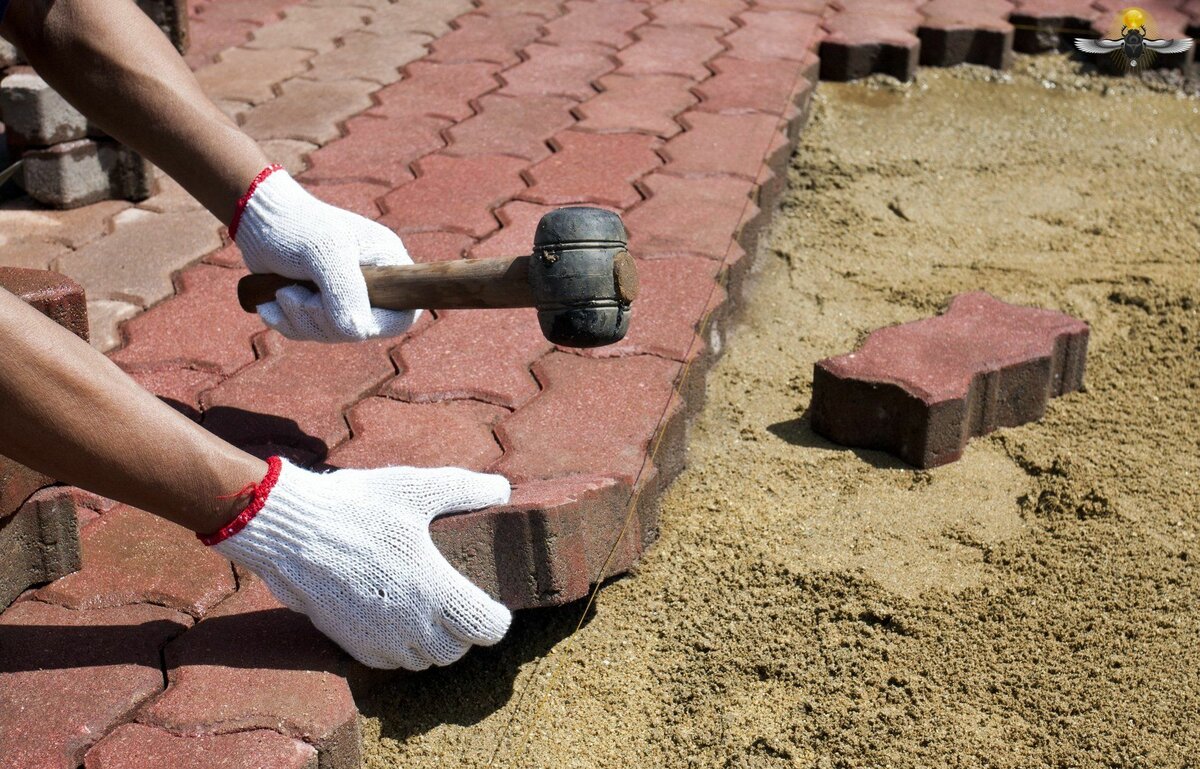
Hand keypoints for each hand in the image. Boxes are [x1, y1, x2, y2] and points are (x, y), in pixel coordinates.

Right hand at [206, 458, 512, 669]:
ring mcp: (380, 639)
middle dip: (464, 632)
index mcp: (436, 590)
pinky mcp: (352, 644)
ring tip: (429, 612)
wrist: (292, 531)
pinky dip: (399, 649)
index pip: (487, 628)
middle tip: (460, 604)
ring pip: (423, 661)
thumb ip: (466, 488)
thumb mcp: (417, 487)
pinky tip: (395, 619)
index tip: (496, 605)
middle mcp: (412, 625)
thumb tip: (503, 489)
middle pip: (456, 651)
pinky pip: (389, 662)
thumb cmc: (357, 507)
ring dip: (432, 644)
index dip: (497, 619)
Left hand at [232, 166, 418, 341]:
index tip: (343, 312)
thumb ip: (346, 292)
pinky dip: (286, 322)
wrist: (259, 219)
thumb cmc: (297, 226)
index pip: (403, 315)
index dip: (377, 324)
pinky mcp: (320, 305)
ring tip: (282, 291)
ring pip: (333, 334)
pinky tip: (272, 300)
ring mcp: (345, 296)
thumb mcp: (325, 253)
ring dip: (299, 319)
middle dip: (322, 319)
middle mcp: (373, 284)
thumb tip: (356, 331)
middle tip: (294, 294)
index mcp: (388, 265)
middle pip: (362, 330)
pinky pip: (310, 332)